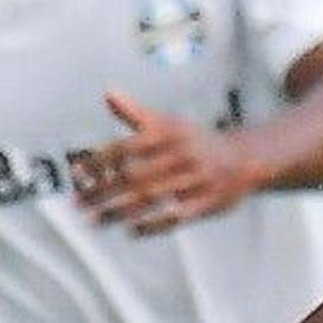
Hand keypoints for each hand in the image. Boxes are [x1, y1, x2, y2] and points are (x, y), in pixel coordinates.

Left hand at [81, 92, 256, 234]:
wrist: (245, 158)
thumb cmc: (195, 141)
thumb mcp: (169, 123)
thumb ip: (136, 113)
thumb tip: (108, 93)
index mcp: (170, 133)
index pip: (126, 146)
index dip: (100, 160)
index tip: (77, 173)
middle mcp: (182, 154)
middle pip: (134, 175)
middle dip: (103, 190)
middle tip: (78, 202)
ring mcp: (197, 179)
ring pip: (151, 197)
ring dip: (119, 210)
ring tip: (93, 220)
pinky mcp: (209, 202)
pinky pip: (177, 215)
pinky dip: (153, 224)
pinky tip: (131, 230)